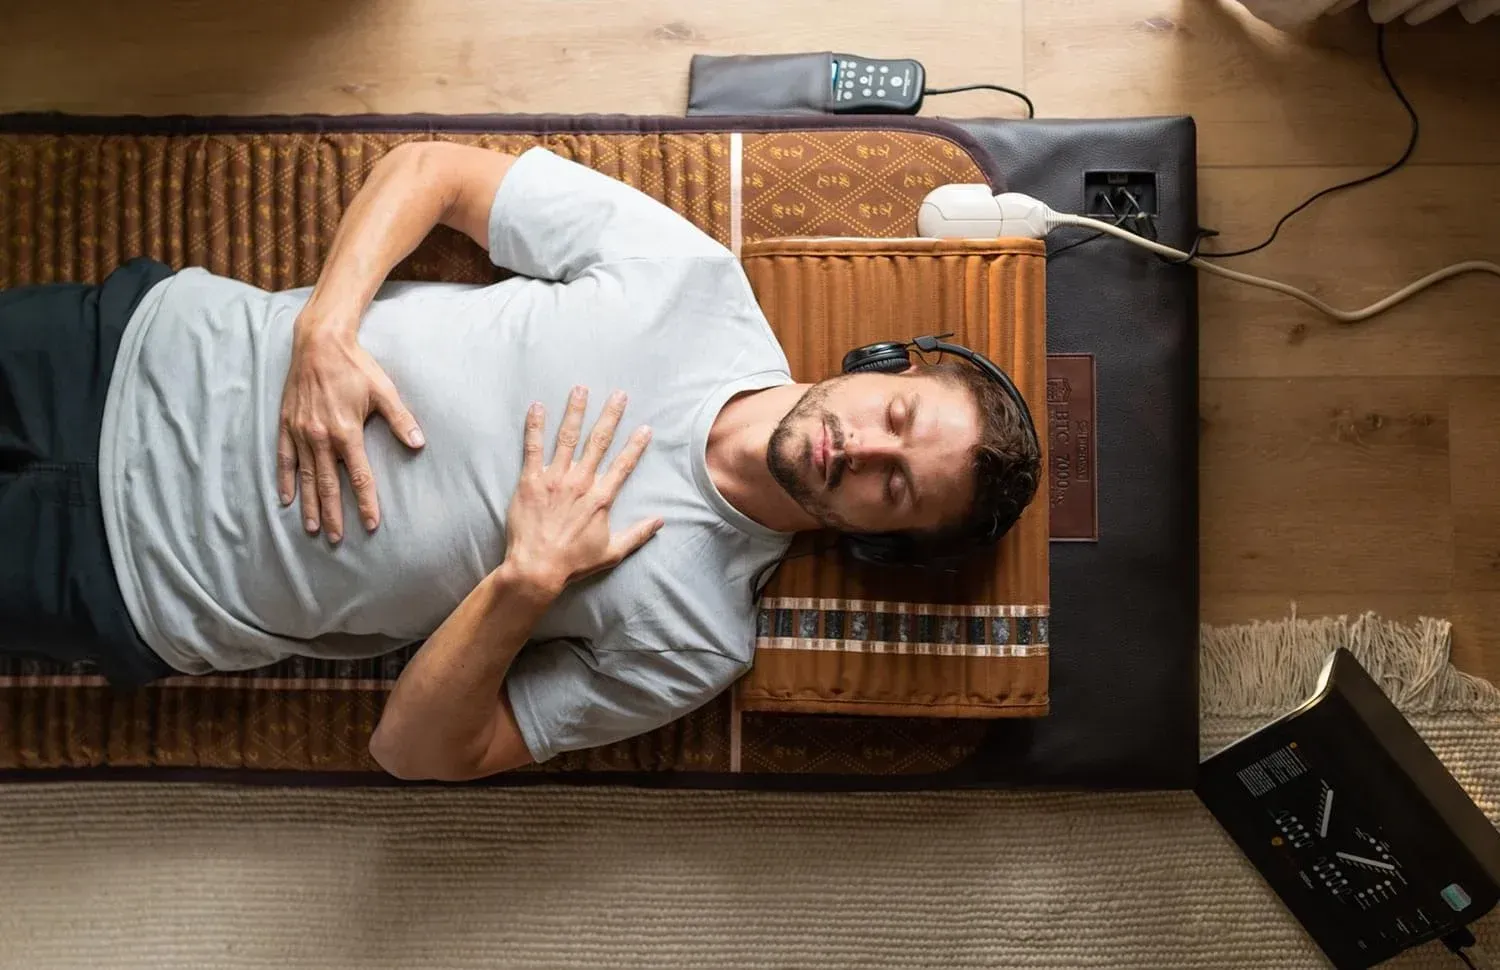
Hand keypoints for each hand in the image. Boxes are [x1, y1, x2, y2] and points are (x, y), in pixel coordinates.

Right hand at [277, 320, 424, 542]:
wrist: (318, 343)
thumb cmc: (355, 366)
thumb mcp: (384, 391)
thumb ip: (401, 420)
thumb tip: (420, 444)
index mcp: (347, 432)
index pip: (360, 477)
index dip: (366, 503)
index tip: (371, 525)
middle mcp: (321, 438)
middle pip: (329, 485)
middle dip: (335, 514)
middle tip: (338, 539)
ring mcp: (301, 433)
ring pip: (305, 477)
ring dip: (310, 505)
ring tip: (313, 528)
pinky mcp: (287, 425)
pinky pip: (284, 459)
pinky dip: (285, 480)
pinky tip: (286, 499)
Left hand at [502, 386, 661, 596]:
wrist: (537, 568)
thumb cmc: (573, 563)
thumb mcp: (612, 553)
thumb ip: (637, 535)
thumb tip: (661, 522)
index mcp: (600, 498)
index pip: (623, 465)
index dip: (636, 445)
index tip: (645, 428)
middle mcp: (580, 483)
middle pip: (599, 442)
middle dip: (610, 416)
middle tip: (619, 395)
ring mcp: (555, 479)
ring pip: (567, 438)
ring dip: (575, 412)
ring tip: (580, 390)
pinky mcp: (530, 481)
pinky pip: (533, 448)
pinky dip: (535, 426)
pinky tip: (537, 407)